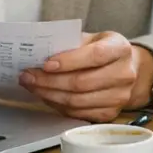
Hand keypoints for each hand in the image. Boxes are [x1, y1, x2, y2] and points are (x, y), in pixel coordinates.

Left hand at [18, 32, 152, 121]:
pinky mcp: (110, 114)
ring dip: (49, 94)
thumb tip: (37, 53)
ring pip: (77, 101)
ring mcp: (119, 97)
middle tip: (28, 76)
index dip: (69, 61)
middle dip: (50, 81)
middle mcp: (124, 74)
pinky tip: (47, 96)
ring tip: (33, 86)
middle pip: (82, 82)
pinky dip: (58, 105)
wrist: (124, 69)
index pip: (95, 55)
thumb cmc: (102, 51)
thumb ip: (69, 43)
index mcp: (120, 49)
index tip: (46, 64)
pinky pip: (78, 113)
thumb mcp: (90, 39)